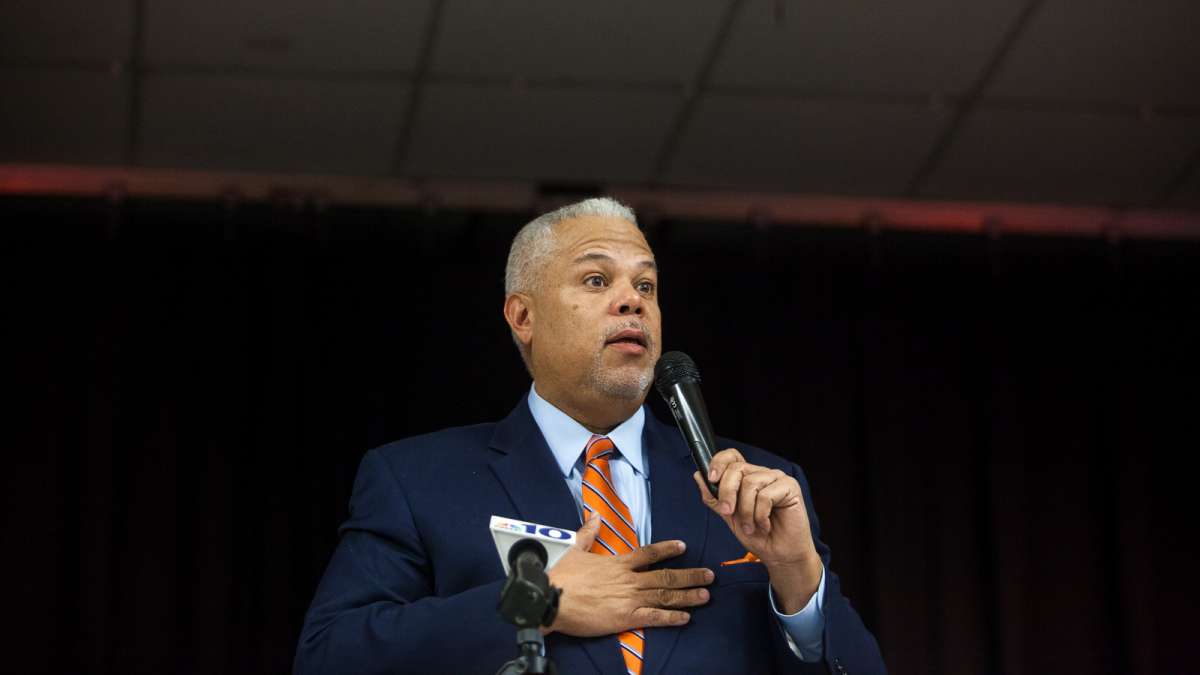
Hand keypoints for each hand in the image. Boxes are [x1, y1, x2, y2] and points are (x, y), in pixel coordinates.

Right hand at [545, 515, 713, 636]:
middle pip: (665, 575)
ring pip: (665, 595)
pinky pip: (654, 617)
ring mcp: (629, 598)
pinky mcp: (625, 617)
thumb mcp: (574, 549)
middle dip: (690, 575)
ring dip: (687, 595)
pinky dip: (671, 617)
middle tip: (709, 575)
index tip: (683, 546)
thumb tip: (594, 515)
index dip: (667, 550)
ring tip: (705, 594)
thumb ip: (588, 533)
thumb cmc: (561, 576)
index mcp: (617, 563)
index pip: (648, 553)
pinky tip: (686, 618)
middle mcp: (628, 579)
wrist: (552, 598)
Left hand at [693, 449, 822, 612]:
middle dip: (727, 493)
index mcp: (748, 477)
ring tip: (751, 527)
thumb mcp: (729, 516)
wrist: (779, 556)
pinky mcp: (790, 487)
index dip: (719, 462)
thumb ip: (715, 497)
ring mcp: (777, 479)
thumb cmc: (757, 536)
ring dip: (746, 511)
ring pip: (750, 483)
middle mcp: (763, 474)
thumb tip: (698, 475)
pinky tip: (764, 526)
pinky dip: (760, 515)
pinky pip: (766, 495)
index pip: (732, 456)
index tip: (711, 479)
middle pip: (737, 469)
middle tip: (728, 513)